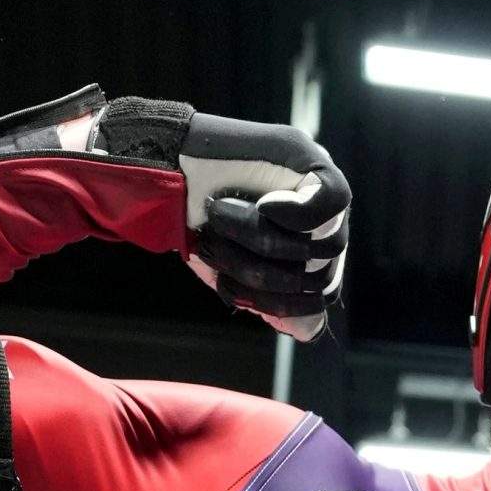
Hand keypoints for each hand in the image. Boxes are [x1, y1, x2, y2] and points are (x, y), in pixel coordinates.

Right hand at [93, 100, 350, 340]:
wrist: (159, 167)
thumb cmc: (193, 221)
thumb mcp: (230, 270)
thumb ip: (267, 299)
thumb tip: (304, 331)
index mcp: (308, 252)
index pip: (321, 295)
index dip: (280, 302)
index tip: (231, 283)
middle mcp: (323, 223)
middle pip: (321, 275)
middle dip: (260, 272)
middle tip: (211, 243)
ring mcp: (320, 189)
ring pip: (323, 245)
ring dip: (261, 239)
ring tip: (218, 215)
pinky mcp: (311, 159)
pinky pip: (331, 200)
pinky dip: (295, 213)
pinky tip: (263, 205)